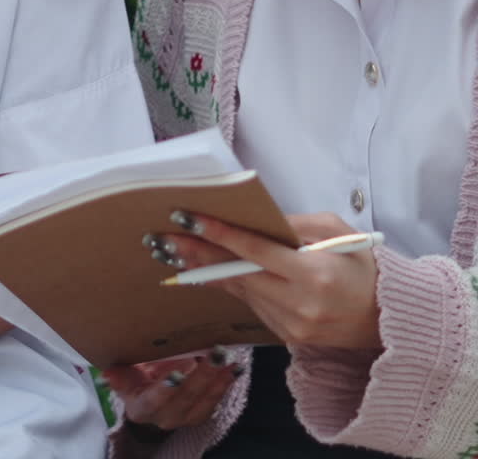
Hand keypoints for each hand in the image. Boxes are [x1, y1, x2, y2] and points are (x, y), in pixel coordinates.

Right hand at [103, 349, 240, 432]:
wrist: (149, 401)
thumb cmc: (135, 379)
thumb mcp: (124, 375)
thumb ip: (119, 374)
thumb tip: (106, 373)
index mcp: (142, 408)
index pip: (155, 399)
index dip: (166, 388)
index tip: (178, 372)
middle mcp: (164, 418)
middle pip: (185, 397)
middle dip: (202, 374)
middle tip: (215, 352)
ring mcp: (185, 418)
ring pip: (203, 399)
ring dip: (218, 378)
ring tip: (229, 357)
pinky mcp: (200, 415)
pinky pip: (214, 401)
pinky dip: (225, 383)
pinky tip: (234, 368)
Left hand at [157, 211, 381, 349]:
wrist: (387, 320)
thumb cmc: (365, 267)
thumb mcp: (338, 232)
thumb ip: (296, 224)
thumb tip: (258, 216)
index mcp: (313, 274)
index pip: (256, 250)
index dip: (220, 235)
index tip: (190, 219)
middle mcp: (299, 304)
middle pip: (239, 274)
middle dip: (200, 255)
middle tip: (166, 238)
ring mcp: (291, 325)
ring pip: (241, 290)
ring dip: (211, 270)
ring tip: (179, 251)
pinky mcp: (286, 336)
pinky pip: (253, 304)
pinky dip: (235, 285)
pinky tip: (213, 270)